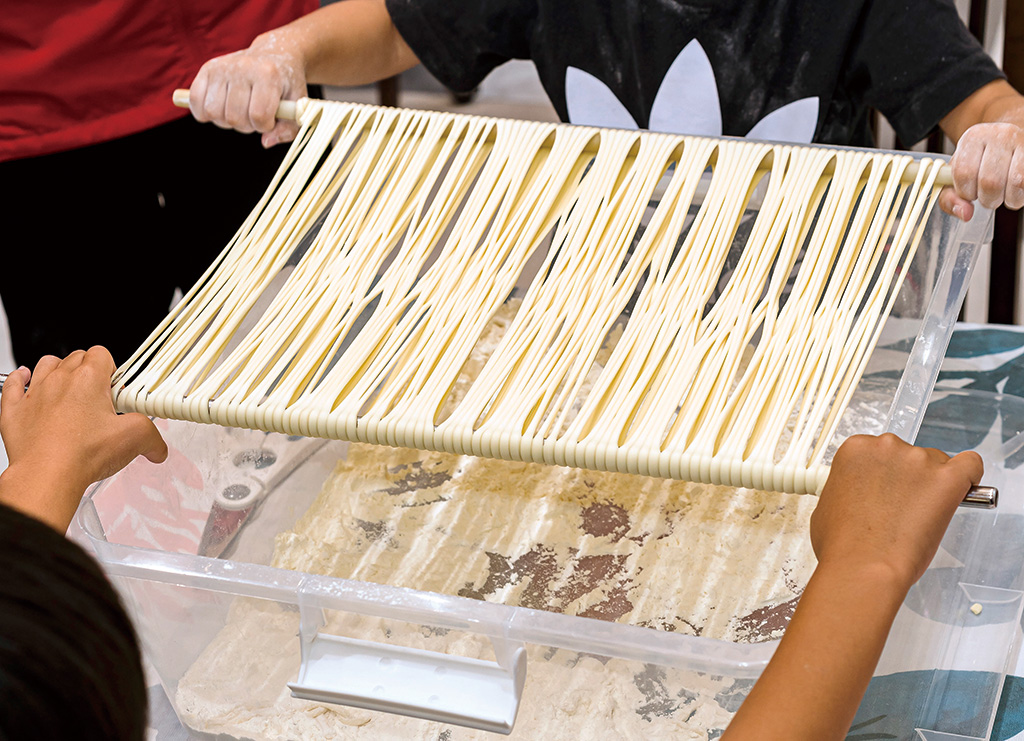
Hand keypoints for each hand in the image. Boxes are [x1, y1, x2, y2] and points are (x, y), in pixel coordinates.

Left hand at [0, 347, 167, 529]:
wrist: (46, 475)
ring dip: (57, 371)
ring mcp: (34, 393)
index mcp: (89, 379)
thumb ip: (153, 438)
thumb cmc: (83, 454)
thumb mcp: (135, 439)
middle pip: (76, 357)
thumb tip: (157, 447)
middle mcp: (60, 379)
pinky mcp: (14, 410)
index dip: (112, 368)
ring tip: (68, 389)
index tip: (116, 389)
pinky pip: (12, 383)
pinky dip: (19, 379)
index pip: (102, 354)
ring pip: (46, 364)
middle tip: (99, 397)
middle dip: (89, 371)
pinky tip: (25, 382)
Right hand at [189, 30, 305, 147]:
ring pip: (213, 113)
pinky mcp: (208, 68)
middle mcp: (243, 67)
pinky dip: (204, 113)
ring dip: (227, 121)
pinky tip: (219, 109)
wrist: (275, 54)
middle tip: (255, 114)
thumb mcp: (297, 107)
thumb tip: (265, 142)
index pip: (258, 116)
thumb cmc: (286, 86)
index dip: (264, 126)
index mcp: (268, 74)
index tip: (271, 119)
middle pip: (234, 117)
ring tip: (239, 110)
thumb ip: (287, 130)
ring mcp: (223, 66)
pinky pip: (196, 101)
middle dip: (246, 125)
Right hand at [811, 434, 981, 589]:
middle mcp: (885, 447)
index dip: (884, 475)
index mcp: (855, 449)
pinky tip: (962, 491)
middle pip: (908, 454)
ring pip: (937, 462)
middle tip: (901, 507)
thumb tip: (859, 495)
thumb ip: (847, 487)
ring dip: (932, 484)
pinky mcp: (946, 478)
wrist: (862, 567)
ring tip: (921, 515)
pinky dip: (969, 475)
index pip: (879, 451)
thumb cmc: (843, 544)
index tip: (885, 490)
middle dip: (907, 478)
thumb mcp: (828, 504)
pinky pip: (970, 465)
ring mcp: (917, 460)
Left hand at [941, 121, 1023, 220]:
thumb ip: (950, 198)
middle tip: (988, 195)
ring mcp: (1022, 141)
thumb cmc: (979, 162)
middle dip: (987, 199)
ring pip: (1016, 182)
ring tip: (1003, 193)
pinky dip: (1019, 197)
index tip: (969, 190)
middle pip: (990, 181)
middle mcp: (999, 134)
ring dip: (1008, 199)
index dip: (965, 191)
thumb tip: (965, 214)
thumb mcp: (956, 177)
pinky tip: (1015, 191)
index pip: (964, 172)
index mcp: (973, 137)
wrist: (1009, 143)